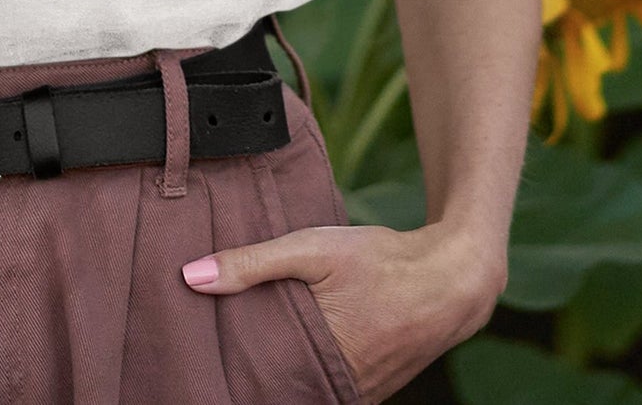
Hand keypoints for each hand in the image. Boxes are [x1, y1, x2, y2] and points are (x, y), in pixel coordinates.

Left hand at [181, 220, 504, 403]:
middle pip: (278, 384)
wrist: (451, 279)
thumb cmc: (380, 261)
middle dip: (251, 368)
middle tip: (222, 347)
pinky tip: (289, 345)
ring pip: (301, 385)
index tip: (206, 356)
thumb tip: (191, 276)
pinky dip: (307, 367)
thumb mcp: (311, 250)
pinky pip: (326, 383)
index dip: (231, 368)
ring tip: (250, 344)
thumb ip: (252, 263)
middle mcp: (338, 386)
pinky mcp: (370, 388)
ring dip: (280, 368)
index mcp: (319, 359)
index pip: (257, 379)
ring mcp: (358, 392)